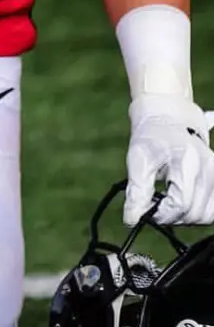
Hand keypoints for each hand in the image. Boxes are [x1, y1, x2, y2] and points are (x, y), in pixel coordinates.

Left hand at [124, 94, 213, 224]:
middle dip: (171, 216)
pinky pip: (213, 209)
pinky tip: (182, 203)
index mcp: (187, 160)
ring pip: (207, 215)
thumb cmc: (152, 137)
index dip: (161, 213)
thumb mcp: (138, 158)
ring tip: (168, 203)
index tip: (146, 209)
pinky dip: (198, 212)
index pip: (180, 204)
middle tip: (154, 206)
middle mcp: (209, 167)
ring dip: (185, 217)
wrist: (169, 118)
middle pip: (194, 212)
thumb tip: (132, 219)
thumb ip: (137, 190)